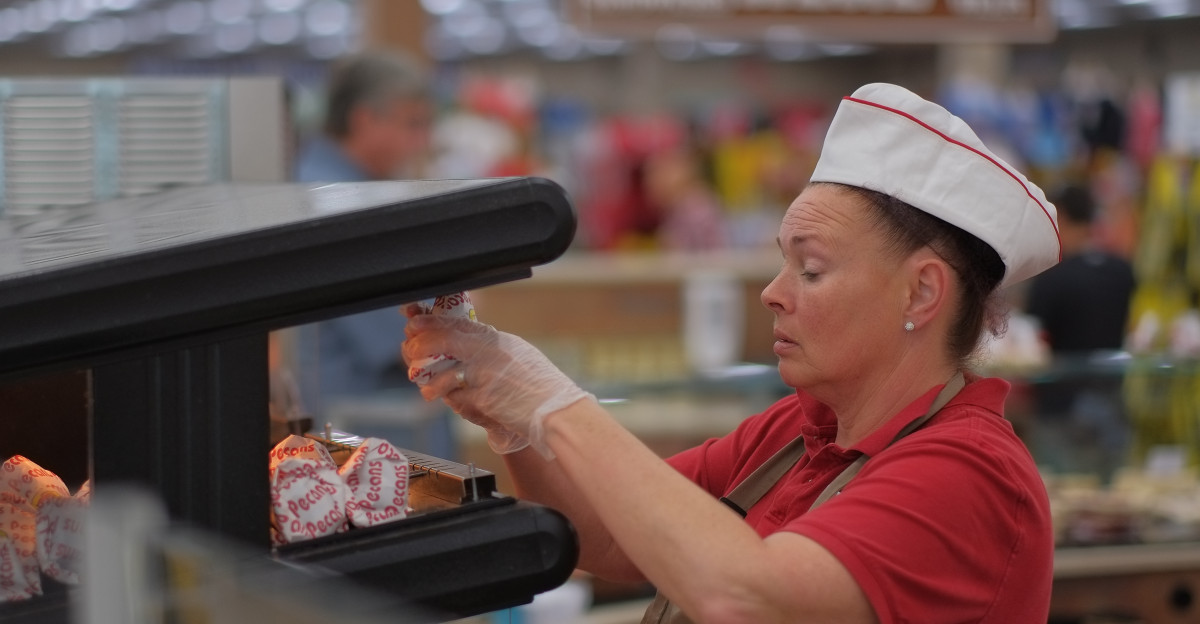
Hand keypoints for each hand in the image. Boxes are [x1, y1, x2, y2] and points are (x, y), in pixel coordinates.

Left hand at [402, 311, 592, 458]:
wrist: (556, 412)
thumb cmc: (542, 388)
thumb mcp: (518, 356)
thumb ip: (491, 349)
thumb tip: (462, 344)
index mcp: (498, 340)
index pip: (457, 324)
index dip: (430, 322)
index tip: (413, 322)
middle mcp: (489, 353)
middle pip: (443, 341)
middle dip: (420, 345)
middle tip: (410, 351)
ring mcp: (484, 375)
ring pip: (443, 373)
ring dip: (430, 382)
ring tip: (428, 390)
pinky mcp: (482, 398)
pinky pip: (456, 399)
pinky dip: (454, 403)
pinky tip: (455, 405)